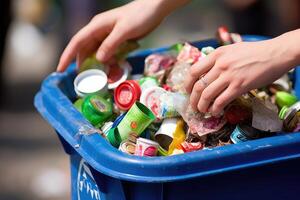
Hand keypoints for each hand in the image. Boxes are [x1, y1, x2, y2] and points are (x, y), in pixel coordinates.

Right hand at [56, 0, 189, 71]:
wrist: (154, 9)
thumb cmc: (140, 16)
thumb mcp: (125, 30)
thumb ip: (111, 44)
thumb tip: (99, 59)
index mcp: (97, 26)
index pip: (77, 42)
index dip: (67, 56)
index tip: (60, 69)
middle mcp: (99, 31)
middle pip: (84, 50)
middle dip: (82, 64)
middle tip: (82, 80)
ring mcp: (108, 36)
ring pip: (96, 53)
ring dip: (95, 64)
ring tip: (96, 78)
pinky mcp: (117, 40)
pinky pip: (108, 53)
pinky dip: (107, 62)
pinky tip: (110, 70)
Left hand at [184, 38, 294, 115]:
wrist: (276, 53)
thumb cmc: (256, 51)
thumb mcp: (232, 49)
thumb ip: (219, 59)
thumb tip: (208, 71)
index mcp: (217, 54)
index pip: (194, 71)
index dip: (187, 84)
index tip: (187, 90)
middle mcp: (220, 65)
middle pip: (198, 86)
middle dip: (193, 99)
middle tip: (193, 105)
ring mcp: (229, 76)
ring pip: (207, 95)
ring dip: (202, 106)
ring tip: (202, 110)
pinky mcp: (239, 86)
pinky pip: (221, 101)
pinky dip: (215, 109)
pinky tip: (215, 112)